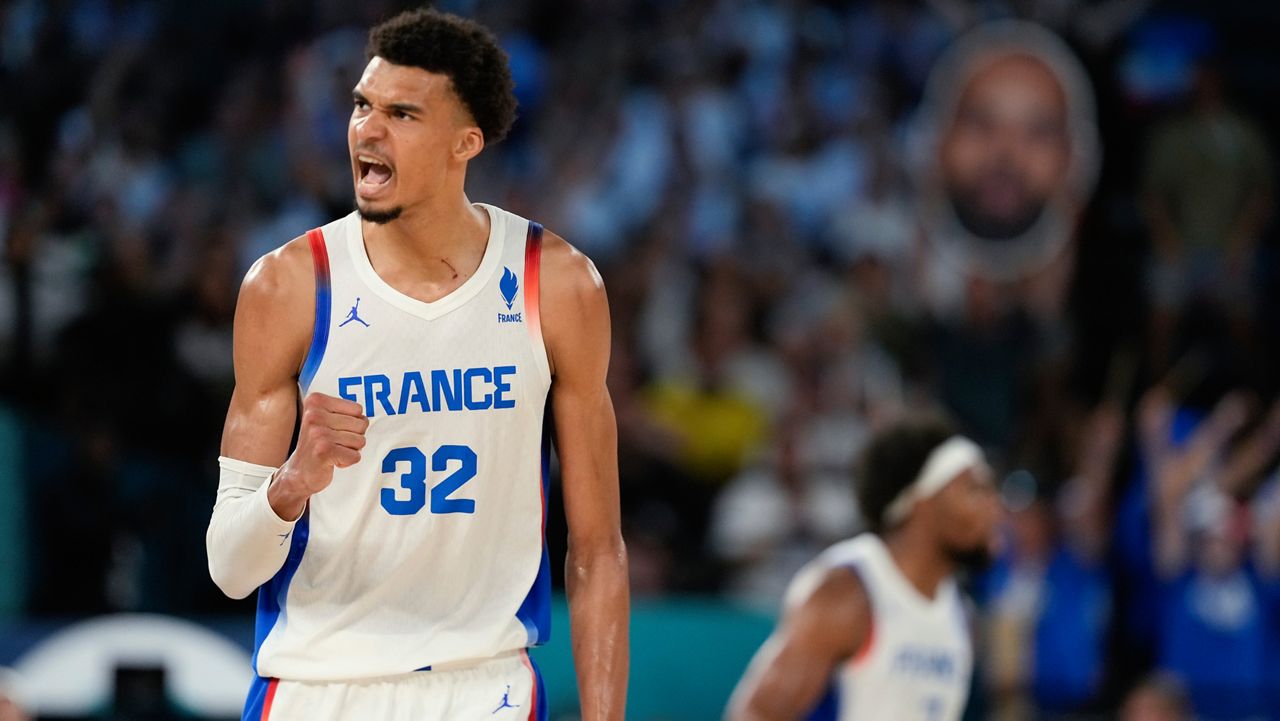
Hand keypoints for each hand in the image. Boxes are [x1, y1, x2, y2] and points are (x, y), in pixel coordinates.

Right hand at [269, 393, 367, 518]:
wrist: (299, 471)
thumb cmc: (317, 444)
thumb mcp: (326, 418)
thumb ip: (346, 412)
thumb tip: (365, 418)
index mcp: (315, 401)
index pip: (357, 409)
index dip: (352, 422)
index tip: (334, 430)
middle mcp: (314, 414)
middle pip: (361, 424)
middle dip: (352, 437)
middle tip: (334, 443)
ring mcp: (318, 433)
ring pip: (360, 441)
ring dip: (350, 450)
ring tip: (333, 451)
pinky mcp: (324, 451)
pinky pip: (355, 456)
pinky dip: (347, 461)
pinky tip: (331, 460)